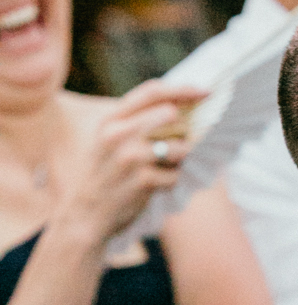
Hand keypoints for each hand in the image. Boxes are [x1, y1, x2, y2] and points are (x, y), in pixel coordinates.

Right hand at [54, 79, 208, 247]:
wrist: (85, 215)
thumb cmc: (105, 175)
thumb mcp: (109, 142)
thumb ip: (136, 122)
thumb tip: (180, 109)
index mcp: (110, 120)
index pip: (151, 92)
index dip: (182, 89)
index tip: (206, 92)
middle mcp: (118, 134)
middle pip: (170, 115)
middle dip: (183, 129)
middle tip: (181, 142)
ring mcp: (131, 157)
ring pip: (179, 147)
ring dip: (179, 159)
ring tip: (162, 168)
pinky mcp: (143, 181)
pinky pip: (176, 175)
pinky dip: (171, 180)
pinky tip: (155, 186)